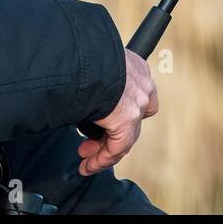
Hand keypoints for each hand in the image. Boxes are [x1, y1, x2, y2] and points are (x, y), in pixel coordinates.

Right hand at [77, 49, 157, 175]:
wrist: (80, 59)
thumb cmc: (80, 58)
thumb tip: (81, 87)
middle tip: (89, 144)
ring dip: (103, 150)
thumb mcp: (93, 64)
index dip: (118, 115)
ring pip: (125, 136)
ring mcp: (137, 103)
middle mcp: (141, 86)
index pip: (135, 98)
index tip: (101, 122)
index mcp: (135, 68)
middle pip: (130, 120)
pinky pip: (118, 147)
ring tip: (86, 157)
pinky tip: (88, 165)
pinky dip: (102, 159)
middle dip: (107, 135)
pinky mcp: (128, 119)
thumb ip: (95, 77)